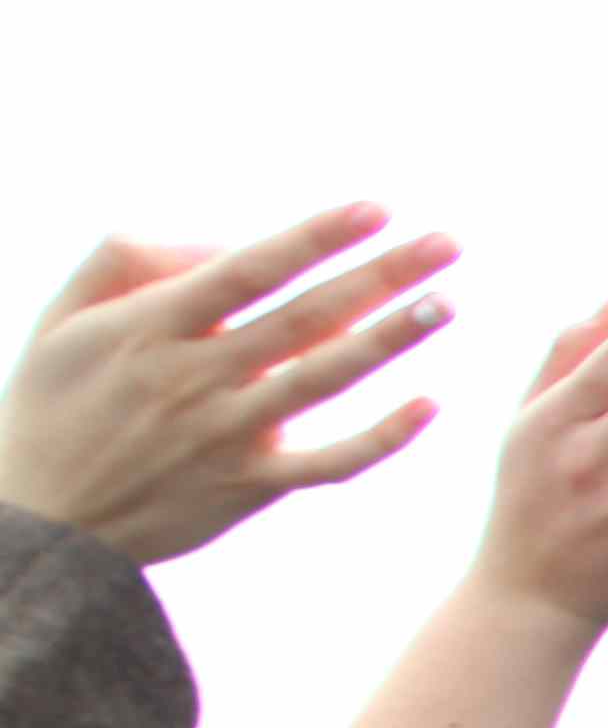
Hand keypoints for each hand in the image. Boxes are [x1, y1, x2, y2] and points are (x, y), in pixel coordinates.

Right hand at [0, 207, 458, 559]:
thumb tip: (216, 239)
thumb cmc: (53, 405)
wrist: (42, 520)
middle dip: (379, 275)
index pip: (249, 268)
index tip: (376, 208)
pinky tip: (431, 406)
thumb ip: (129, 261)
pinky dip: (382, 439)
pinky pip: (329, 463)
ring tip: (446, 303)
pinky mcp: (248, 487)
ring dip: (390, 340)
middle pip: (304, 316)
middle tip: (446, 243)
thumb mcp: (65, 320)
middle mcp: (196, 377)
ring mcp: (227, 435)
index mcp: (152, 327)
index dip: (315, 236)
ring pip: (323, 379)